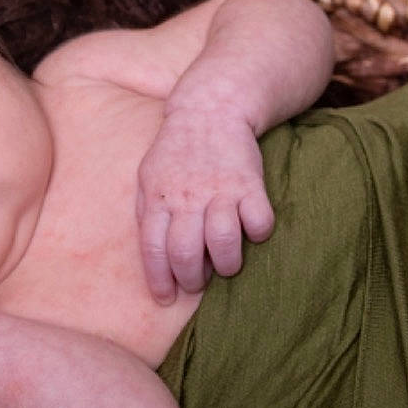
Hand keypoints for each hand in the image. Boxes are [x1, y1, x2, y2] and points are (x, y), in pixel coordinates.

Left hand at [136, 107, 274, 303]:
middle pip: (187, 253)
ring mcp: (220, 190)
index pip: (154, 250)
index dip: (160, 280)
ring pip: (224, 242)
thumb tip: (154, 258)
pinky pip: (259, 221)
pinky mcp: (250, 184)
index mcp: (159, 198)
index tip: (166, 298)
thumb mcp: (148, 178)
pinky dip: (258, 235)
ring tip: (227, 265)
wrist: (211, 109)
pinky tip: (252, 232)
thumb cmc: (176, 151)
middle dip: (192, 279)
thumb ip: (148, 214)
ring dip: (227, 264)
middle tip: (197, 283)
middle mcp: (188, 197)